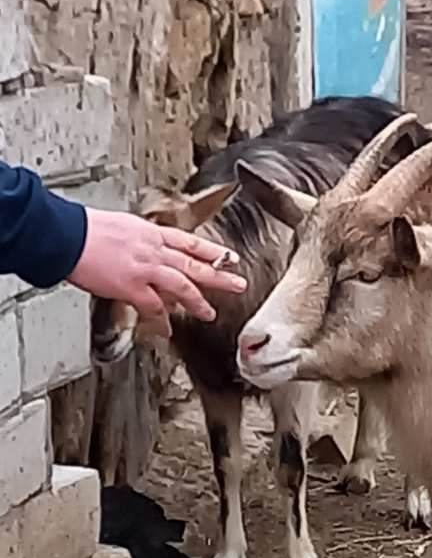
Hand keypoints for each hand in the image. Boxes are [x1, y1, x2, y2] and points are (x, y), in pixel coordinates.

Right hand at [69, 207, 246, 335]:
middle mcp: (153, 249)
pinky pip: (154, 308)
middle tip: (238, 284)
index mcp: (150, 233)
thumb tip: (144, 256)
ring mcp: (146, 268)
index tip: (227, 256)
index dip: (211, 250)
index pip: (189, 241)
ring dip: (198, 303)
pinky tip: (167, 330)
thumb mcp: (119, 227)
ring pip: (183, 287)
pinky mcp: (132, 286)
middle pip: (195, 264)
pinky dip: (162, 321)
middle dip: (219, 276)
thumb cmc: (84, 230)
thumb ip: (138, 243)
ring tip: (209, 314)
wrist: (67, 234)